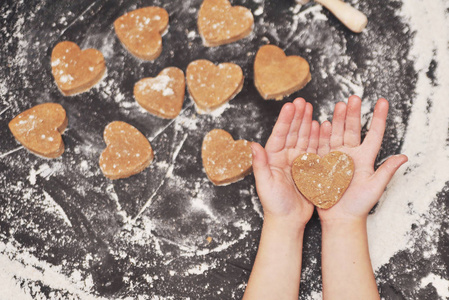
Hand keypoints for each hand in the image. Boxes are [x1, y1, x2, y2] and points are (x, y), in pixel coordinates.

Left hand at [251, 98, 318, 228]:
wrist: (288, 220)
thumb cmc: (273, 204)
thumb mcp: (264, 184)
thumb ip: (260, 164)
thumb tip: (253, 145)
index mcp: (273, 158)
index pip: (280, 135)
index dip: (285, 120)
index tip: (291, 106)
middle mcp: (285, 157)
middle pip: (292, 132)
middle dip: (297, 116)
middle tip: (303, 101)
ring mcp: (297, 162)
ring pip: (304, 138)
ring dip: (307, 123)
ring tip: (312, 109)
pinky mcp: (309, 169)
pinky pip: (314, 150)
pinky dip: (317, 138)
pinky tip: (320, 126)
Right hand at [317, 95, 407, 222]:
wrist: (339, 217)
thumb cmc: (359, 205)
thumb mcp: (375, 188)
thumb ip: (386, 171)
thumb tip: (404, 157)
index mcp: (365, 158)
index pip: (374, 134)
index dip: (379, 118)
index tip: (383, 102)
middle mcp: (350, 155)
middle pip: (353, 130)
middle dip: (354, 113)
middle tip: (354, 98)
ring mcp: (335, 158)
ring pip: (337, 134)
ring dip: (339, 120)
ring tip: (340, 105)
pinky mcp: (322, 163)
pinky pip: (322, 146)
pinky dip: (322, 135)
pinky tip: (322, 123)